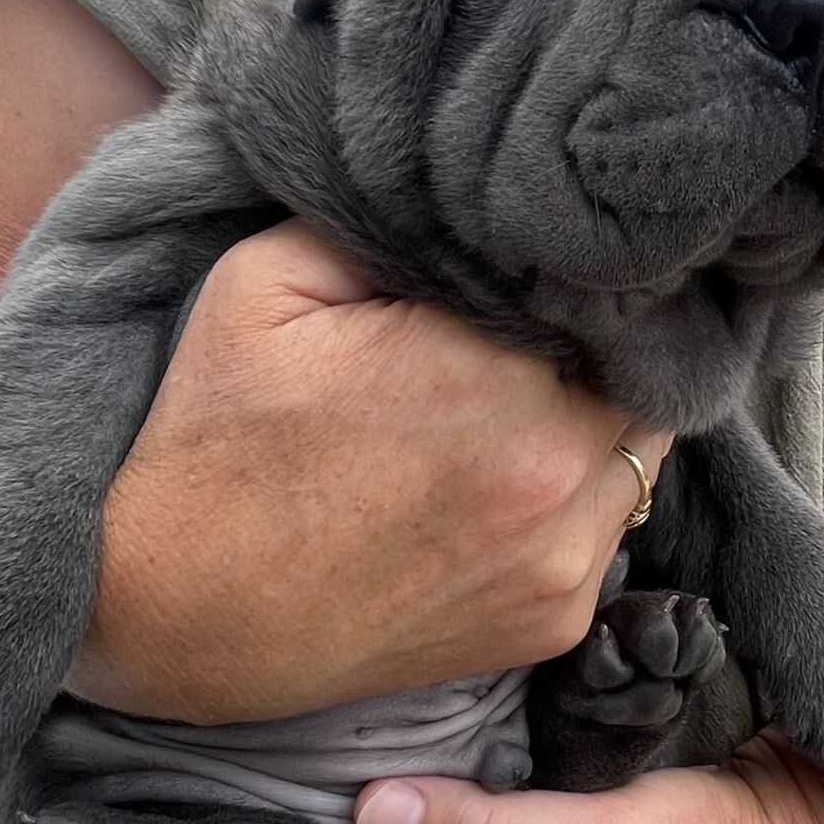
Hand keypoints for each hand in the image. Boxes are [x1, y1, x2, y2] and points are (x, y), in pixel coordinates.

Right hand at [69, 220, 668, 722]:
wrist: (182, 616)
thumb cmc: (216, 441)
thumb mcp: (265, 284)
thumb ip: (386, 225)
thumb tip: (474, 202)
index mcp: (496, 378)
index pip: (610, 291)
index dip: (578, 271)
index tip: (531, 266)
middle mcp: (555, 475)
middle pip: (640, 370)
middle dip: (594, 341)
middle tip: (526, 328)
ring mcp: (564, 560)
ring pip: (638, 449)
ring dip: (591, 418)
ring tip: (506, 404)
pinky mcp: (555, 621)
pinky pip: (605, 527)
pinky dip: (569, 497)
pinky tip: (489, 483)